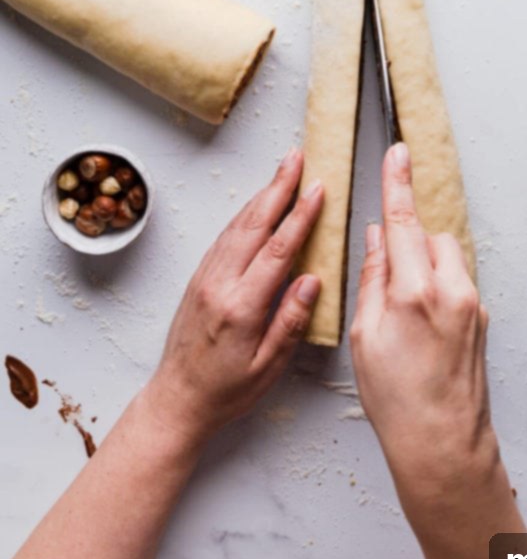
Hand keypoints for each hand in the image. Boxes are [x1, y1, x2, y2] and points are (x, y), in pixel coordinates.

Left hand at [143, 148, 322, 445]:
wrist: (177, 400)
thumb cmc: (226, 391)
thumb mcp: (269, 366)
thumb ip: (291, 320)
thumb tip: (312, 279)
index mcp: (242, 306)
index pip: (278, 249)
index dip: (300, 215)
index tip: (317, 189)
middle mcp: (220, 284)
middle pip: (254, 224)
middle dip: (278, 187)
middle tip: (296, 158)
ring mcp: (205, 278)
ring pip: (237, 226)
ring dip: (261, 195)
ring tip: (281, 172)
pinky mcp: (198, 279)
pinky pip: (224, 238)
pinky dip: (244, 215)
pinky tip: (256, 205)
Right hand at [350, 143, 498, 545]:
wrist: (444, 445)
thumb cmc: (396, 399)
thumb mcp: (366, 336)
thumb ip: (372, 278)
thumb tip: (378, 237)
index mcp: (415, 292)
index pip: (404, 221)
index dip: (397, 183)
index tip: (397, 151)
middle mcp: (452, 291)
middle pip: (430, 238)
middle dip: (408, 245)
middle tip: (386, 284)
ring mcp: (473, 304)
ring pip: (446, 258)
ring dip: (424, 268)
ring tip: (404, 314)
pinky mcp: (482, 318)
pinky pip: (456, 283)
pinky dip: (437, 290)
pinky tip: (422, 330)